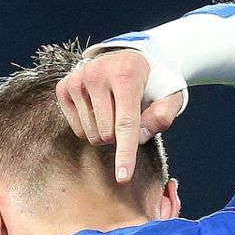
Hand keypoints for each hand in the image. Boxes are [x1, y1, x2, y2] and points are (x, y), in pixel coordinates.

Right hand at [56, 50, 184, 182]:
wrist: (129, 57)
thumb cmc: (152, 82)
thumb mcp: (170, 96)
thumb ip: (162, 117)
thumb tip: (137, 138)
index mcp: (127, 73)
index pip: (126, 124)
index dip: (126, 154)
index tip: (122, 177)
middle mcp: (97, 73)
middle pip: (108, 134)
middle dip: (120, 136)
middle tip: (129, 115)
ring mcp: (78, 79)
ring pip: (91, 135)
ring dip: (106, 132)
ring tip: (115, 110)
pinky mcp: (64, 87)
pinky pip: (77, 129)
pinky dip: (91, 127)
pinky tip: (99, 108)